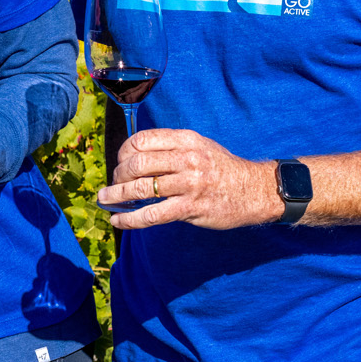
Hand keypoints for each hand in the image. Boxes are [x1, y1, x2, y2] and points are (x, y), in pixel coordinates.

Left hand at [99, 128, 279, 230]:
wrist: (255, 191)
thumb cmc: (221, 169)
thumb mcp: (199, 146)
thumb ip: (171, 148)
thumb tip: (134, 157)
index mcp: (185, 140)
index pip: (142, 140)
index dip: (123, 152)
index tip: (120, 162)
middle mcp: (186, 158)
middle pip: (137, 163)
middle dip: (118, 174)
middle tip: (113, 184)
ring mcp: (189, 184)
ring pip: (141, 189)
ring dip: (116, 196)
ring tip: (105, 200)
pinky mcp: (191, 207)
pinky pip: (152, 214)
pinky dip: (130, 219)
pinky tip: (118, 221)